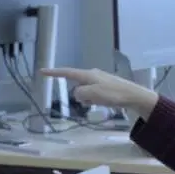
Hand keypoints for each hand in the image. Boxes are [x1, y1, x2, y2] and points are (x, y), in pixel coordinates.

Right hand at [42, 67, 156, 118]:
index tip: (42, 71)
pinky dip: (94, 100)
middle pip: (77, 86)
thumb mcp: (92, 94)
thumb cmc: (113, 93)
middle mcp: (92, 75)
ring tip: (101, 101)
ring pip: (85, 92)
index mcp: (88, 74)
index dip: (54, 73)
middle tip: (93, 100)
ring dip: (88, 99)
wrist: (133, 95)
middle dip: (80, 96)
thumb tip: (77, 94)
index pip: (67, 72)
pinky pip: (93, 95)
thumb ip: (80, 93)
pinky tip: (104, 102)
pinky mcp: (105, 87)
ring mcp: (99, 80)